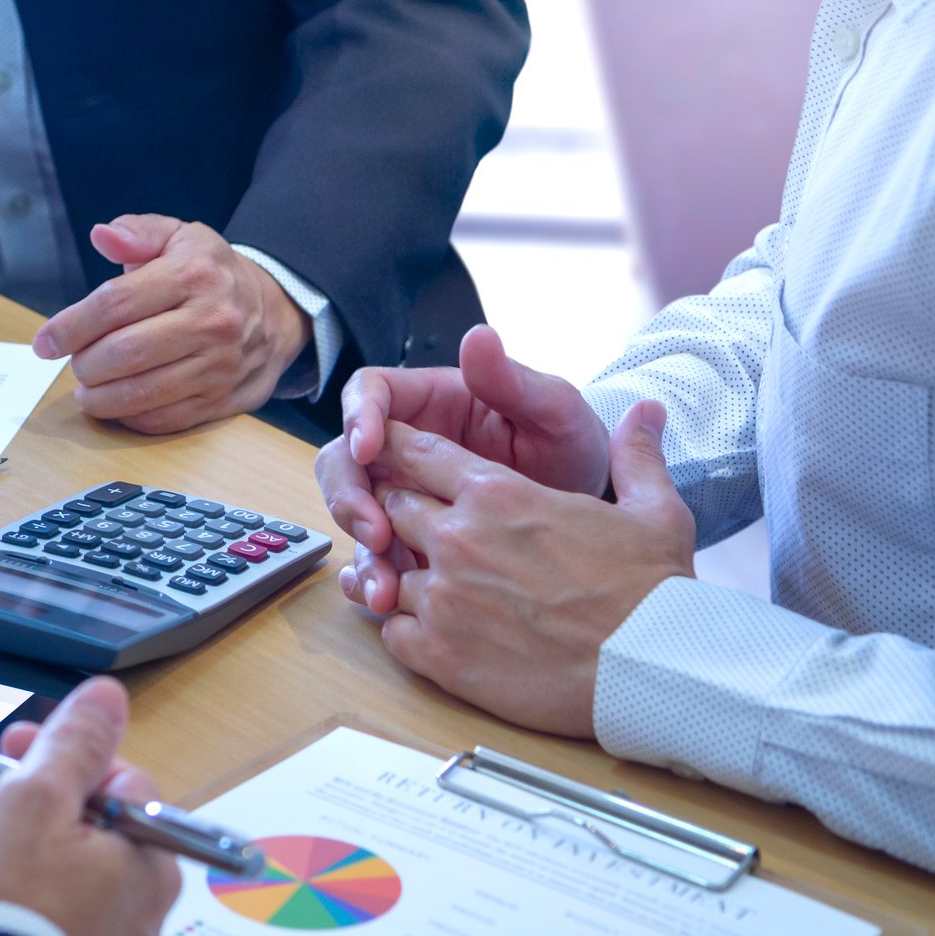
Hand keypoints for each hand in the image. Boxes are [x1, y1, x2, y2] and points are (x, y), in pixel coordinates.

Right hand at [0, 677, 180, 935]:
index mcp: (148, 861)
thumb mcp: (36, 794)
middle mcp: (138, 910)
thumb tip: (106, 698)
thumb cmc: (6, 899)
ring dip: (7, 844)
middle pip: (88, 827)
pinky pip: (39, 913)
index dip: (64, 757)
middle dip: (29, 802)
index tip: (18, 748)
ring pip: (57, 869)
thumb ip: (75, 741)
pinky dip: (3, 891)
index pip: (120, 781)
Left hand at [32, 215, 310, 434]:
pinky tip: (117, 402)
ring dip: (100, 396)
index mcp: (193, 274)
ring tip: (87, 388)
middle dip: (85, 364)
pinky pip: (164, 418)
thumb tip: (103, 236)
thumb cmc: (212, 273)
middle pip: (124, 352)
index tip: (45, 342)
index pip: (115, 304)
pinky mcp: (223, 400)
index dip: (70, 326)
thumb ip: (138, 232)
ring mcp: (220, 364)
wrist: (277, 311)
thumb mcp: (180, 237)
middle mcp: (212, 320)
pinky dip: (130, 416)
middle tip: (75, 363)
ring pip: (141, 392)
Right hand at [316, 326, 610, 613]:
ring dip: (360, 548)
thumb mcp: (555, 413)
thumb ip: (513, 380)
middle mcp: (404, 448)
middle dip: (349, 496)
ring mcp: (401, 495)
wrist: (591, 523)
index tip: (369, 447)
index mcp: (430, 402)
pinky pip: (373, 554)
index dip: (358, 417)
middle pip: (343, 458)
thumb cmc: (572, 451)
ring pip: (352, 512)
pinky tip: (383, 598)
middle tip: (375, 530)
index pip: (369, 393)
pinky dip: (372, 576)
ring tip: (385, 586)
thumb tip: (478, 337)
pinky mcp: (407, 538)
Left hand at [357, 406, 694, 736]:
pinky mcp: (438, 653)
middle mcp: (458, 539)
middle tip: (423, 529)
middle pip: (393, 508)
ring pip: (387, 571)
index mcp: (497, 494)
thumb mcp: (654, 510)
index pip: (418, 454)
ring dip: (405, 575)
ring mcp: (442, 598)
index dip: (401, 453)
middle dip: (403, 513)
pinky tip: (434, 630)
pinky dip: (405, 628)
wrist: (652, 669)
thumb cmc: (653, 592)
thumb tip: (646, 410)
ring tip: (436, 587)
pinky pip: (391, 630)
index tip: (395, 458)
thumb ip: (635, 455)